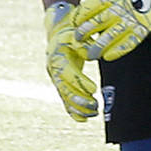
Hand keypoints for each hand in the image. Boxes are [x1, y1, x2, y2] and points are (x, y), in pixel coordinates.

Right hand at [44, 1, 97, 120]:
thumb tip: (94, 54)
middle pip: (65, 90)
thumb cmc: (71, 32)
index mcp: (57, 57)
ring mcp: (56, 79)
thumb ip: (84, 44)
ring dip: (79, 108)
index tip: (94, 89)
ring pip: (65, 98)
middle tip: (96, 105)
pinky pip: (65, 101)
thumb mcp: (77, 34)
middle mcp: (54, 71)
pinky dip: (74, 111)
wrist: (58, 32)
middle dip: (80, 100)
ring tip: (95, 112)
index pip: (67, 73)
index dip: (80, 82)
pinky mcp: (60, 84)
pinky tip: (85, 119)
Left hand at [72, 0, 150, 60]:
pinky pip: (128, 43)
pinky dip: (118, 51)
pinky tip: (108, 57)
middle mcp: (120, 8)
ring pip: (111, 36)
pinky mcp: (141, 31)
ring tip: (89, 54)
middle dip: (84, 32)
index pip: (91, 7)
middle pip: (98, 22)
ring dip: (98, 46)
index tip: (74, 23)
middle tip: (77, 39)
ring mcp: (131, 21)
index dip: (80, 16)